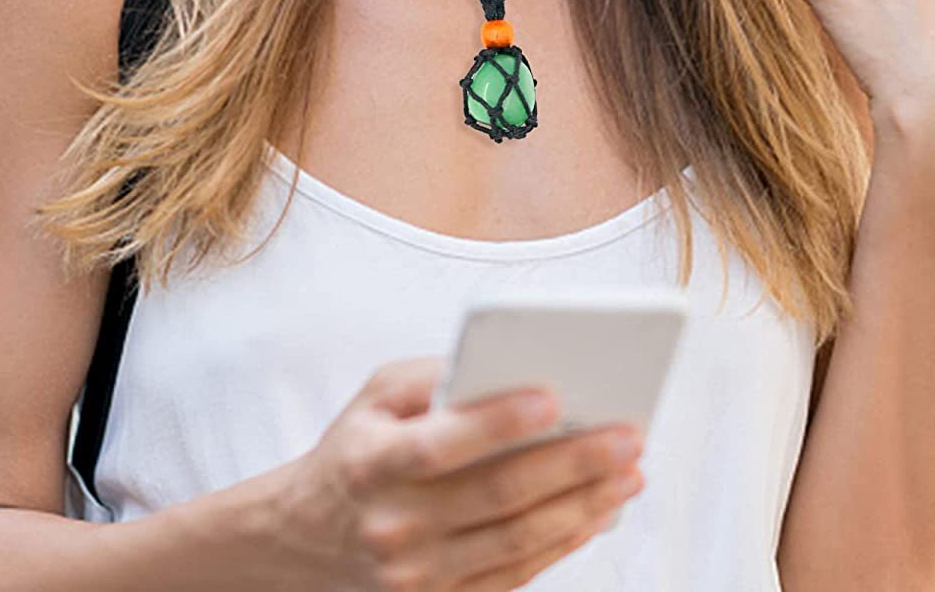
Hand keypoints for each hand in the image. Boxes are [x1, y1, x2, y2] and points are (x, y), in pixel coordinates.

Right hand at [261, 357, 644, 589]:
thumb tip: (508, 363)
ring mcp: (418, 574)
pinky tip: (598, 512)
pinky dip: (563, 543)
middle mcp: (395, 524)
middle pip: (497, 496)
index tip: (555, 397)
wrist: (304, 539)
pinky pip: (515, 575)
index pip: (442, 444)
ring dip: (583, 506)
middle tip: (627, 435)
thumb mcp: (375, 395)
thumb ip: (435, 374)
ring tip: (629, 474)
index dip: (499, 423)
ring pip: (517, 541)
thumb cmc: (356, 448)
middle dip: (572, 464)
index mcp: (373, 463)